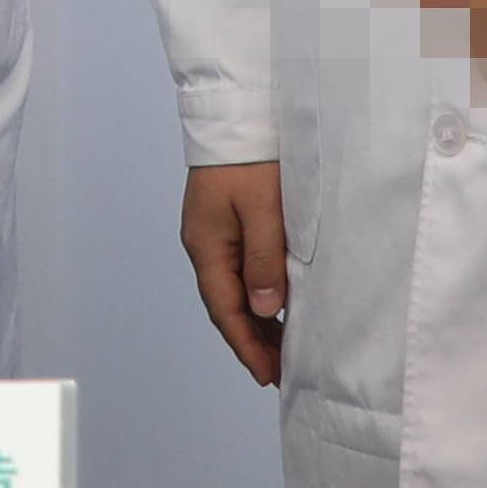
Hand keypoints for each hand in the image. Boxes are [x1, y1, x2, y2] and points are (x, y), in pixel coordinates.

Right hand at [180, 160, 293, 386]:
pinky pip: (240, 270)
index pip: (226, 310)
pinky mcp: (227, 222)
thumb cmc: (251, 157)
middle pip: (227, 305)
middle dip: (252, 341)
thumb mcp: (262, 209)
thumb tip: (263, 309)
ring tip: (281, 348)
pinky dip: (257, 294)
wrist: (237, 112)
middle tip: (280, 372)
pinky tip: (275, 305)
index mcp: (207, 246)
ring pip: (234, 290)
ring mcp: (214, 234)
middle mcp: (205, 245)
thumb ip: (263, 259)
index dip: (246, 345)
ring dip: (255, 320)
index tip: (267, 375)